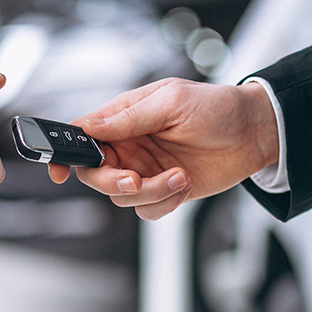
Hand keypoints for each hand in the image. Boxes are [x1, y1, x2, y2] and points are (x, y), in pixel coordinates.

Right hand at [48, 78, 278, 219]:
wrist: (254, 134)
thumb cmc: (216, 108)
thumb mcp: (171, 102)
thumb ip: (127, 118)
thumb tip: (89, 128)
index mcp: (123, 120)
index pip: (80, 136)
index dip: (64, 154)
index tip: (58, 172)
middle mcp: (128, 147)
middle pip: (96, 175)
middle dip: (113, 182)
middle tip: (136, 179)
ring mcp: (144, 171)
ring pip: (122, 197)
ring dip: (150, 192)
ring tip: (179, 175)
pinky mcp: (163, 191)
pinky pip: (147, 210)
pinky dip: (165, 202)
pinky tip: (184, 183)